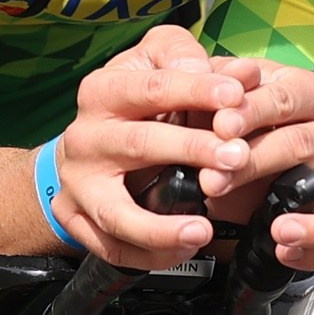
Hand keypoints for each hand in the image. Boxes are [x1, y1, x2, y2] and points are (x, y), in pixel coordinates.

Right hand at [52, 25, 249, 267]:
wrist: (86, 147)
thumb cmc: (135, 103)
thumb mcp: (155, 63)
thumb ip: (190, 60)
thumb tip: (238, 72)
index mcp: (103, 91)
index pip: (152, 88)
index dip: (196, 90)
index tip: (235, 96)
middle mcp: (85, 137)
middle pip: (139, 144)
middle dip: (192, 150)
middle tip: (236, 157)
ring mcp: (77, 183)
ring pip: (115, 211)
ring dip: (160, 227)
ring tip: (202, 230)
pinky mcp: (75, 219)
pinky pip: (111, 247)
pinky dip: (150, 254)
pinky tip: (185, 248)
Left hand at [198, 56, 313, 271]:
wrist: (224, 171)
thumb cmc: (224, 127)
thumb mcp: (210, 98)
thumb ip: (209, 83)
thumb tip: (213, 73)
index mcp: (303, 92)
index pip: (285, 96)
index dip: (252, 110)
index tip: (220, 124)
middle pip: (301, 143)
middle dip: (255, 163)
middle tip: (215, 179)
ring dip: (309, 218)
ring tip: (278, 230)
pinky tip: (285, 250)